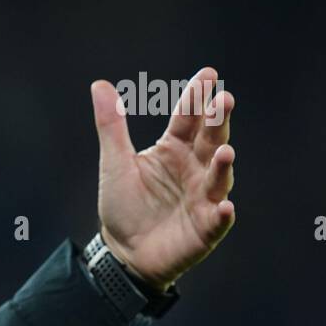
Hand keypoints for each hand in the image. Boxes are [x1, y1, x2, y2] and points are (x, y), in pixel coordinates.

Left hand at [91, 66, 236, 291]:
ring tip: (225, 152)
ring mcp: (203, 198)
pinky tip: (225, 207)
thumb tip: (99, 84)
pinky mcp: (205, 228)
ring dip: (223, 166)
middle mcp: (195, 169)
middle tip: (224, 100)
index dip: (196, 98)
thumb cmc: (124, 205)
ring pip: (218, 178)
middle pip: (210, 141)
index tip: (207, 74)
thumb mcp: (115, 163)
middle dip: (218, 122)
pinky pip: (217, 220)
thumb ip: (111, 126)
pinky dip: (222, 214)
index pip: (188, 119)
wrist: (123, 251)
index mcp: (174, 149)